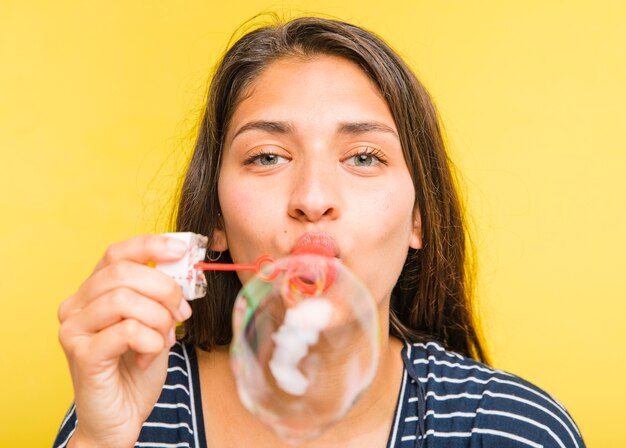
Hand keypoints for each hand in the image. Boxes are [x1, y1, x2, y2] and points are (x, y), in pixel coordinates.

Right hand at [58, 235, 192, 446]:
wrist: (122, 416)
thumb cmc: (138, 367)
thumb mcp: (156, 322)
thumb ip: (161, 295)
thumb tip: (183, 264)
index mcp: (93, 291)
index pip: (117, 253)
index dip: (151, 245)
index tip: (182, 250)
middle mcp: (76, 305)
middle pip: (124, 272)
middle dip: (164, 289)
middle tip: (182, 312)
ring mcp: (74, 328)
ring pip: (125, 299)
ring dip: (159, 318)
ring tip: (165, 339)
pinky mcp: (81, 354)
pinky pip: (127, 331)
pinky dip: (151, 341)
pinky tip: (150, 357)